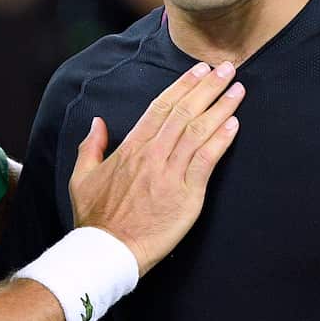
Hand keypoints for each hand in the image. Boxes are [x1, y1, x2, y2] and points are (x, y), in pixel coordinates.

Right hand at [69, 61, 243, 275]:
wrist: (107, 252)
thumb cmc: (95, 219)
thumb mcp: (81, 178)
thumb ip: (91, 147)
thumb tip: (97, 123)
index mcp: (130, 148)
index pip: (160, 107)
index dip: (182, 86)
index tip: (199, 70)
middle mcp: (152, 155)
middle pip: (183, 112)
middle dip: (207, 87)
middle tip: (226, 68)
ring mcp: (170, 174)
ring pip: (198, 132)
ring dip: (220, 108)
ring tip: (237, 90)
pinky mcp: (186, 195)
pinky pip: (206, 161)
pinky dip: (220, 141)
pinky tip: (234, 124)